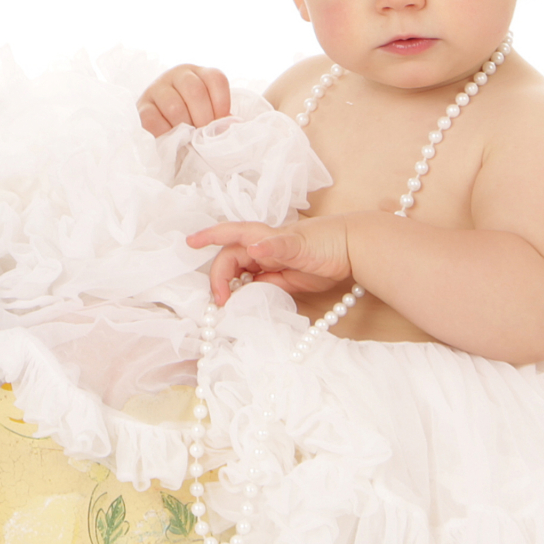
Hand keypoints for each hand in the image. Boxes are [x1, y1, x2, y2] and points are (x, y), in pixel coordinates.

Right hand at [137, 63, 230, 136]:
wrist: (158, 123)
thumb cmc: (190, 118)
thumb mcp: (207, 111)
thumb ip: (219, 118)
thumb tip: (228, 129)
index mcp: (198, 73)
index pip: (216, 79)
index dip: (222, 104)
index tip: (220, 123)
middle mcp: (177, 74)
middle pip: (195, 91)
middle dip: (203, 119)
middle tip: (203, 135)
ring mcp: (157, 88)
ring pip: (174, 106)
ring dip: (184, 128)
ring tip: (187, 138)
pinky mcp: (141, 106)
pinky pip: (153, 120)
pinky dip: (165, 133)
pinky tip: (170, 139)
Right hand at [188, 217, 353, 306]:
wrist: (353, 249)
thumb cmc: (327, 241)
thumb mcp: (300, 245)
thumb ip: (275, 246)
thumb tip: (251, 249)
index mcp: (262, 237)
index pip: (229, 237)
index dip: (208, 238)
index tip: (189, 245)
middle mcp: (263, 248)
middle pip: (231, 261)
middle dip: (220, 279)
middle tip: (222, 303)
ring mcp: (272, 262)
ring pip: (242, 274)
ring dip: (232, 288)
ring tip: (229, 306)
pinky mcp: (282, 276)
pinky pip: (258, 285)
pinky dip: (249, 295)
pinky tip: (247, 305)